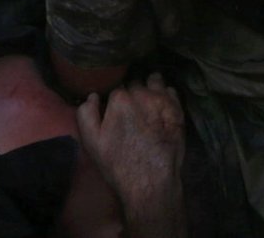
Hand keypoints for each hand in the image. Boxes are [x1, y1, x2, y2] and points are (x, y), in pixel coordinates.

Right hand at [76, 74, 184, 222]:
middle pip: (136, 84)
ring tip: (149, 104)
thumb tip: (93, 95)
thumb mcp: (92, 143)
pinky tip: (162, 110)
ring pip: (154, 81)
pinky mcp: (177, 108)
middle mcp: (142, 93)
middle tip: (134, 113)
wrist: (150, 182)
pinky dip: (166, 96)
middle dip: (134, 94)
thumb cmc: (118, 164)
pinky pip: (170, 91)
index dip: (117, 102)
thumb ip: (86, 114)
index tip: (119, 113)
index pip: (116, 89)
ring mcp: (162, 99)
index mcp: (119, 99)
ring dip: (151, 88)